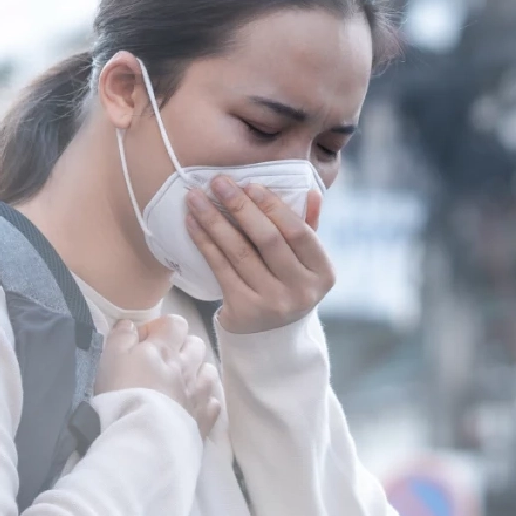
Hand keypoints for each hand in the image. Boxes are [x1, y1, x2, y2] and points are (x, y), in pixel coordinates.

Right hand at [94, 314, 221, 438]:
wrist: (142, 438)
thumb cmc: (122, 395)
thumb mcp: (111, 359)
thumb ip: (122, 337)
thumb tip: (131, 325)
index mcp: (165, 349)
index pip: (175, 322)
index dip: (160, 327)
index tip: (144, 342)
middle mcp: (187, 367)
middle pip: (196, 343)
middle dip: (182, 346)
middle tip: (163, 361)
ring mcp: (199, 393)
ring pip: (209, 370)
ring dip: (197, 371)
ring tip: (181, 383)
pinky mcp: (204, 418)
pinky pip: (213, 401)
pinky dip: (205, 400)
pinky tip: (192, 406)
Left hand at [185, 178, 335, 334]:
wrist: (272, 333)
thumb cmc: (288, 281)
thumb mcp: (306, 259)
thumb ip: (308, 226)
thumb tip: (311, 192)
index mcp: (323, 272)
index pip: (298, 232)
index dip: (273, 206)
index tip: (249, 184)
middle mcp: (302, 291)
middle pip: (267, 240)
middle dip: (240, 207)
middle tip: (218, 182)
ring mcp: (272, 304)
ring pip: (238, 252)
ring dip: (214, 221)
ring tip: (196, 198)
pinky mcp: (244, 311)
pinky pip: (220, 268)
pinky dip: (204, 242)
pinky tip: (192, 223)